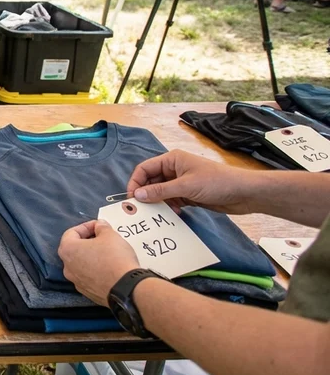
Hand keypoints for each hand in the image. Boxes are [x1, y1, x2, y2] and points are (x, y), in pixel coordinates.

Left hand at [58, 220, 140, 305]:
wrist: (126, 289)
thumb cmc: (115, 258)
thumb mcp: (110, 235)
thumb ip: (101, 227)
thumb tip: (99, 226)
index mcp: (67, 250)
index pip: (72, 233)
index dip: (86, 226)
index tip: (99, 226)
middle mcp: (67, 267)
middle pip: (75, 249)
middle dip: (89, 241)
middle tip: (103, 237)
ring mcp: (76, 282)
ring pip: (82, 264)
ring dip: (92, 257)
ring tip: (108, 252)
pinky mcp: (87, 293)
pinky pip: (90, 277)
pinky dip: (97, 271)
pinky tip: (110, 268)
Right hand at [126, 149, 260, 214]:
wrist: (244, 193)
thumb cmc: (216, 182)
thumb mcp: (186, 186)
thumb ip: (160, 191)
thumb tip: (137, 195)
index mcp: (172, 160)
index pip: (145, 169)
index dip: (135, 182)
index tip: (131, 199)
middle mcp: (174, 169)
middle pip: (151, 181)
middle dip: (146, 194)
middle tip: (141, 210)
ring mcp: (181, 182)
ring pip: (160, 192)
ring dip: (158, 202)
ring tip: (158, 214)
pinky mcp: (188, 194)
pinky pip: (171, 200)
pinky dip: (169, 207)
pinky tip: (173, 214)